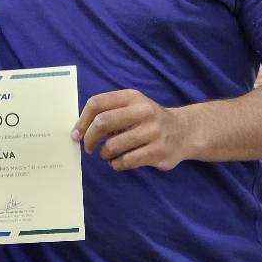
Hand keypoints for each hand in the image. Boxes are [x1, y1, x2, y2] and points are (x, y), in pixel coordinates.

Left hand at [72, 89, 189, 171]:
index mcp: (132, 97)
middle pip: (102, 122)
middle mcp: (143, 111)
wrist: (184, 131)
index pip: (97, 103)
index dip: (82, 120)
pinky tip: (118, 162)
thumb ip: (108, 112)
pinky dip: (116, 164)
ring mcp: (153, 132)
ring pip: (113, 146)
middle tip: (88, 147)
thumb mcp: (132, 106)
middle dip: (90, 138)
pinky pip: (126, 161)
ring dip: (104, 154)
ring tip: (107, 154)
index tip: (76, 133)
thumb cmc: (148, 119)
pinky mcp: (158, 152)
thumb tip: (78, 130)